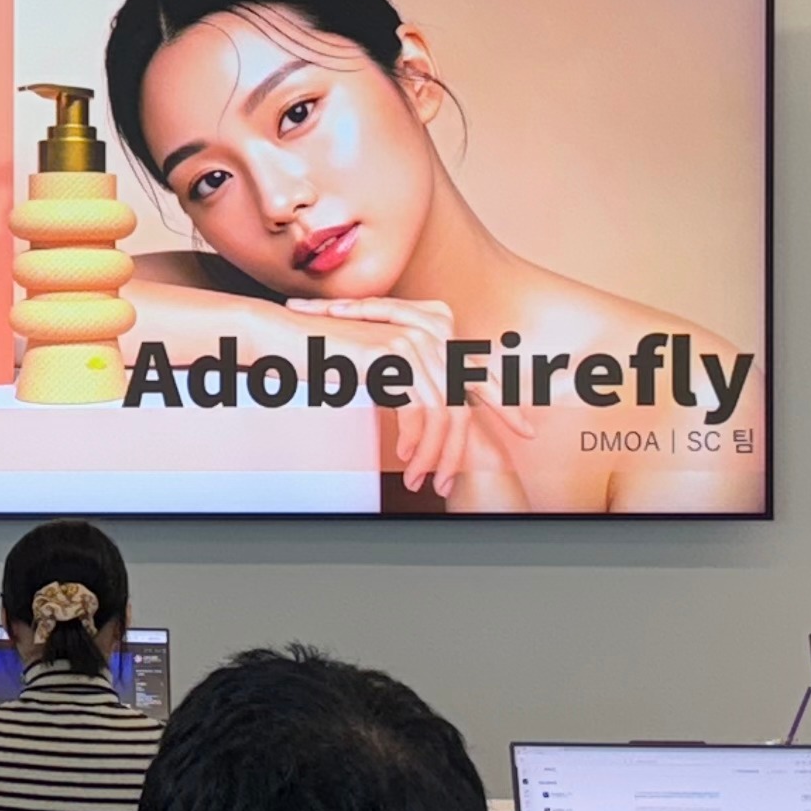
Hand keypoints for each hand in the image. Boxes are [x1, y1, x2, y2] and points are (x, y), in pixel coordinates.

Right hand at [280, 293, 535, 502]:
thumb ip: (412, 380)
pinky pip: (418, 410)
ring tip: (419, 480)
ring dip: (432, 454)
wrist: (284, 337)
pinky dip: (415, 440)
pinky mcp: (392, 354)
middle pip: (461, 401)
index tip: (525, 432)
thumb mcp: (379, 369)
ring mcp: (413, 339)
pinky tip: (406, 456)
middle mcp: (430, 330)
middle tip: (444, 482)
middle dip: (458, 449)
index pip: (478, 372)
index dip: (505, 404)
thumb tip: (437, 415)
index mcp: (433, 328)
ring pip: (443, 411)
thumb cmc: (324, 355)